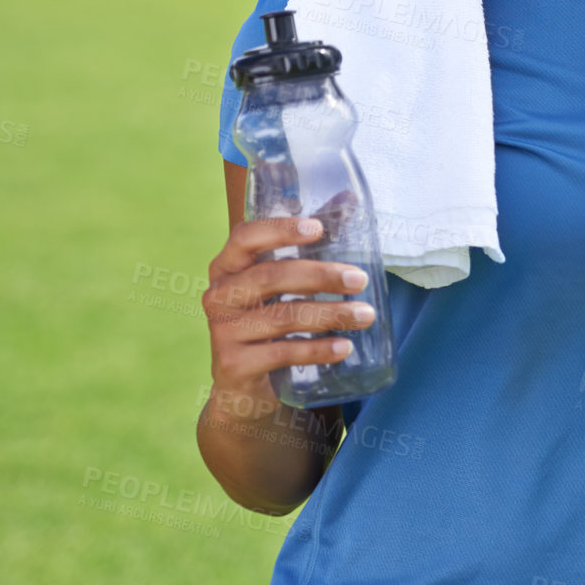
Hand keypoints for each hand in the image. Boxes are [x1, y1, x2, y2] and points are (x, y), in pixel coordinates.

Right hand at [202, 217, 375, 405]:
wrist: (244, 384)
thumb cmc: (269, 317)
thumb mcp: (283, 281)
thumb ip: (310, 242)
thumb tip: (350, 200)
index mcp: (227, 266)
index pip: (245, 237)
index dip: (280, 230)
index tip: (318, 228)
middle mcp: (219, 295)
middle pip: (271, 277)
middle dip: (321, 276)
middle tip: (360, 279)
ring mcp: (222, 332)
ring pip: (283, 317)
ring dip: (330, 314)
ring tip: (365, 316)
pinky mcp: (234, 364)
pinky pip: (282, 352)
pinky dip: (318, 350)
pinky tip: (345, 348)